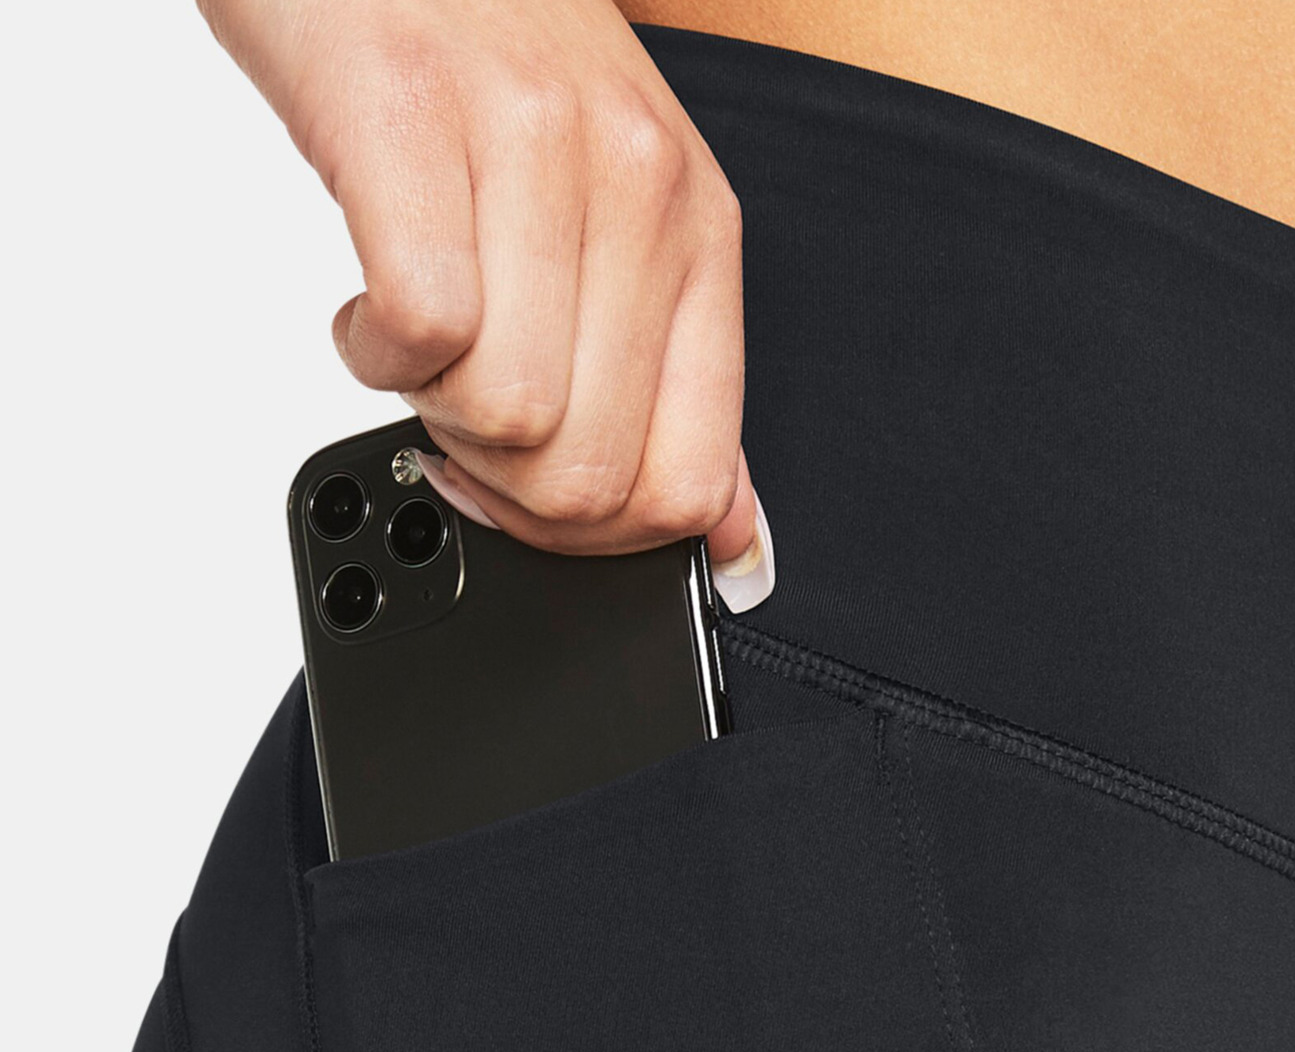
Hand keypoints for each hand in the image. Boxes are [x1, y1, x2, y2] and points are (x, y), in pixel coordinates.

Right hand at [199, 0, 773, 602]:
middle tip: (460, 412)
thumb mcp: (619, 223)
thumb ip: (674, 387)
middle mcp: (638, 190)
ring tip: (417, 339)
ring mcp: (533, 150)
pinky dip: (372, 354)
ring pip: (508, 417)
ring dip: (433, 413)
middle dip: (503, 486)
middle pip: (588, 474)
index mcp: (699, 233)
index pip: (694, 481)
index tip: (537, 503)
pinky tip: (368, 306)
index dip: (600, 544)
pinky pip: (422, 330)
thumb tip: (731, 539)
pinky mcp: (412, 122)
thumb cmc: (488, 69)